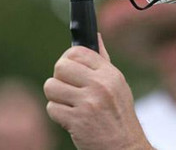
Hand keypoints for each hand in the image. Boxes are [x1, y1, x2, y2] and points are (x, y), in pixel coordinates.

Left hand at [44, 35, 151, 149]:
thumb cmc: (119, 114)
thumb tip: (95, 37)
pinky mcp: (77, 120)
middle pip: (61, 66)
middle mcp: (100, 85)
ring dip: (56, 97)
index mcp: (110, 74)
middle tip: (69, 88)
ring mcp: (89, 102)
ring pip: (51, 86)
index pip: (78, 52)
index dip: (68, 59)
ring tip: (70, 104)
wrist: (124, 145)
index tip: (69, 69)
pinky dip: (58, 114)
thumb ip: (103, 61)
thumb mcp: (117, 84)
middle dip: (59, 78)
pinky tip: (71, 118)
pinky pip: (52, 107)